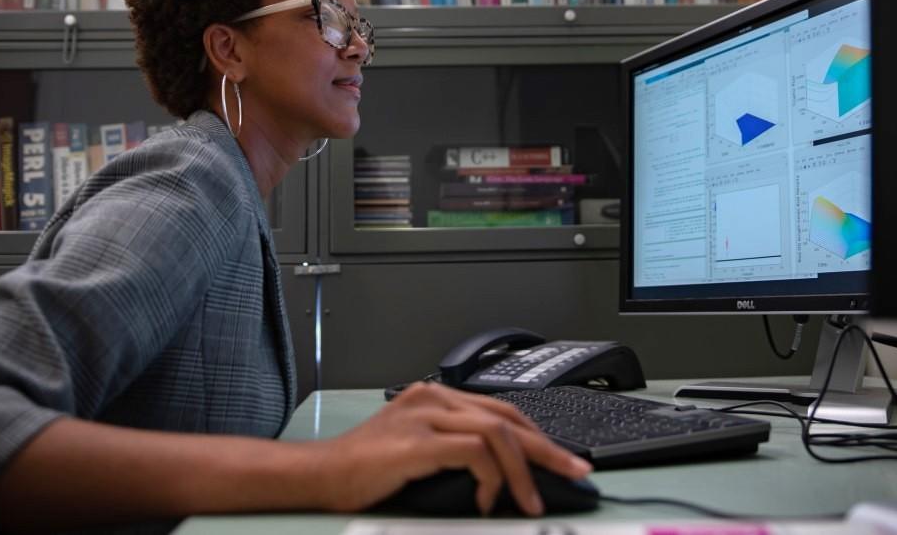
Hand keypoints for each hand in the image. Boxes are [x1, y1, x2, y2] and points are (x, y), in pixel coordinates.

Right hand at [309, 382, 591, 515]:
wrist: (320, 476)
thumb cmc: (366, 470)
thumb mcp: (420, 451)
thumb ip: (456, 450)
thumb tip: (504, 476)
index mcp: (436, 395)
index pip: (501, 410)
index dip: (537, 435)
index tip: (561, 459)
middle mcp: (434, 397)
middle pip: (507, 417)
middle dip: (547, 448)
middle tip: (576, 471)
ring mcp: (425, 415)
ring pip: (497, 431)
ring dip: (523, 469)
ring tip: (532, 500)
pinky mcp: (417, 441)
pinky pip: (473, 451)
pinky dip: (490, 476)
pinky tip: (489, 499)